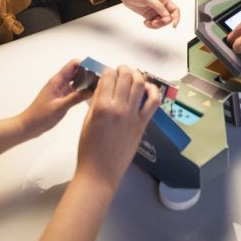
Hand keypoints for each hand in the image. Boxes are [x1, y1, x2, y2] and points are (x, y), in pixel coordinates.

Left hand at [18, 59, 92, 137]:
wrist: (29, 126)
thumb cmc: (41, 116)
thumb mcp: (60, 107)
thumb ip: (75, 98)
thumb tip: (91, 90)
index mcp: (57, 81)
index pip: (73, 65)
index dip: (85, 64)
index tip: (96, 69)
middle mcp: (60, 83)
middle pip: (76, 71)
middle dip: (88, 72)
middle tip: (101, 78)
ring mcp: (61, 90)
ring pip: (76, 81)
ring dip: (86, 81)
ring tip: (99, 86)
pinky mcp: (62, 97)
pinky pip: (75, 90)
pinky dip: (82, 90)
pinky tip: (90, 95)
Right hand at [74, 66, 159, 190]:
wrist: (100, 172)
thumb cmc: (88, 149)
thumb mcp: (87, 121)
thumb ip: (96, 101)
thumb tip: (103, 86)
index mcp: (102, 106)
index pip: (108, 77)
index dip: (108, 71)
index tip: (107, 72)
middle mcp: (119, 107)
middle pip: (125, 77)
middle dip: (123, 69)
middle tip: (121, 69)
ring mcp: (133, 115)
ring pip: (140, 85)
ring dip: (137, 75)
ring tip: (133, 74)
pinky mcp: (142, 124)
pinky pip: (153, 102)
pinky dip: (153, 91)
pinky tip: (148, 87)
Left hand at [105, 0, 179, 27]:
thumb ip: (159, 7)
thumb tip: (167, 16)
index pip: (174, 10)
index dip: (176, 18)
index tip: (173, 25)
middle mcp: (160, 6)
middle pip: (168, 18)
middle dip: (162, 23)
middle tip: (154, 22)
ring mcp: (154, 11)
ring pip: (161, 22)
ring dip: (156, 25)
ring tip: (148, 23)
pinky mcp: (148, 15)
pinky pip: (154, 23)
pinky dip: (151, 25)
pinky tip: (145, 22)